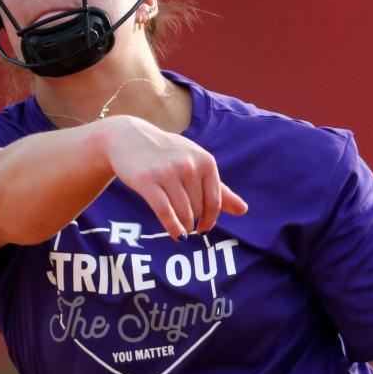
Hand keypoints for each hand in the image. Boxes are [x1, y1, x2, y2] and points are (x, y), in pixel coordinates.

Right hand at [102, 116, 247, 239]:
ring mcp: (167, 173)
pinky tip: (177, 236)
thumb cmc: (167, 154)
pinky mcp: (147, 181)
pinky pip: (165, 213)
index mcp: (205, 161)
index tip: (204, 227)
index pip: (215, 202)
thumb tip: (244, 210)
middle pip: (198, 209)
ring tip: (183, 229)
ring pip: (184, 213)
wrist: (128, 137)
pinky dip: (173, 228)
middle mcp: (189, 166)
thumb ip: (219, 188)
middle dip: (194, 220)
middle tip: (187, 222)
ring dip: (185, 227)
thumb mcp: (196, 164)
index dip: (211, 219)